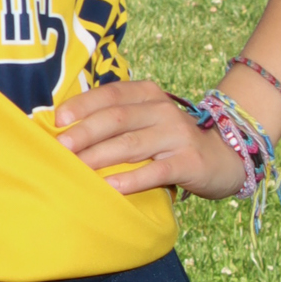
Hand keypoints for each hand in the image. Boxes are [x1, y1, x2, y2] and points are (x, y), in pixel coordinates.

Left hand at [51, 77, 246, 198]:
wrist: (223, 156)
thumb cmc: (169, 139)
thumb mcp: (145, 119)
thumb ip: (114, 118)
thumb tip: (64, 129)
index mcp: (147, 94)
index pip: (110, 94)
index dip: (82, 106)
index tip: (57, 120)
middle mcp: (162, 110)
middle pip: (116, 119)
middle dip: (84, 133)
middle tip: (60, 149)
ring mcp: (177, 135)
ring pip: (131, 145)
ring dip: (100, 157)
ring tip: (76, 168)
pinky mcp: (189, 162)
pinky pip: (156, 171)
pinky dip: (132, 179)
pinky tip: (111, 187)